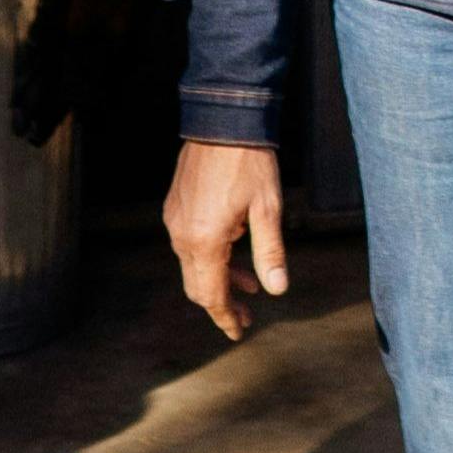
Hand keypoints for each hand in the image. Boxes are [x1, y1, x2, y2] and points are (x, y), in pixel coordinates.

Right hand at [162, 141, 289, 341]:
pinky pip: (189, 243)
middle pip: (198, 286)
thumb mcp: (268, 209)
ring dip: (219, 277)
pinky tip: (233, 248)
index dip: (226, 318)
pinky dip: (210, 256)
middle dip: (222, 303)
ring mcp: (175, 220)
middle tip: (247, 314)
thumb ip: (270, 252)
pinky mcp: (175, 207)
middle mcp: (182, 235)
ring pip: (193, 265)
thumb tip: (277, 290)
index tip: (239, 333)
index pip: (212, 295)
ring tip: (249, 283)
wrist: (222, 119)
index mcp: (205, 241)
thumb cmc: (249, 162)